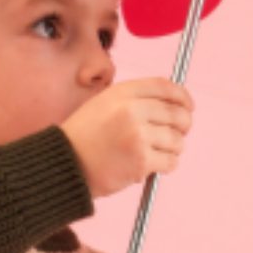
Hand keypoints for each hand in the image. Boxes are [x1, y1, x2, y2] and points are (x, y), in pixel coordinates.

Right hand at [61, 79, 193, 198]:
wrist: (64, 165)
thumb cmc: (84, 137)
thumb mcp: (103, 104)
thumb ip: (134, 100)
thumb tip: (173, 102)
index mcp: (122, 93)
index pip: (165, 86)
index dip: (183, 96)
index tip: (189, 106)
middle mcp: (131, 110)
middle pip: (177, 114)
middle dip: (184, 126)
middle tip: (179, 134)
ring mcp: (137, 136)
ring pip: (177, 140)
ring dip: (173, 149)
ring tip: (155, 153)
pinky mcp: (141, 160)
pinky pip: (170, 162)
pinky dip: (166, 165)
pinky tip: (151, 166)